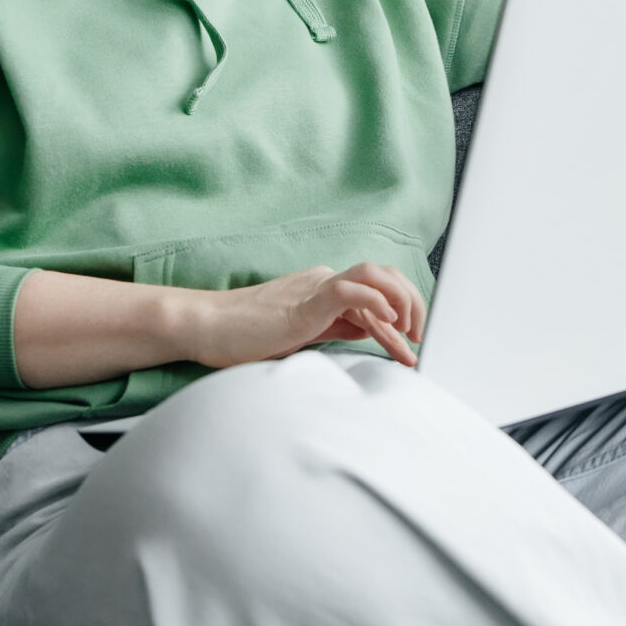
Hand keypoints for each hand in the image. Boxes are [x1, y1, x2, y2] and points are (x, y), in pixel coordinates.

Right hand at [189, 263, 426, 368]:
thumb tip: (370, 333)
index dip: (403, 317)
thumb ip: (336, 329)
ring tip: (409, 331)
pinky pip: (350, 290)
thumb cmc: (245, 337)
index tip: (413, 349)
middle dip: (412, 304)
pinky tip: (390, 321)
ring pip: (374, 276)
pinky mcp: (305, 301)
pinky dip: (376, 301)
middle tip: (419, 339)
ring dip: (401, 301)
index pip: (378, 292)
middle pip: (385, 277)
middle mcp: (324, 281)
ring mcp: (314, 287)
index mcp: (325, 290)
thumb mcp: (303, 336)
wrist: (206, 328)